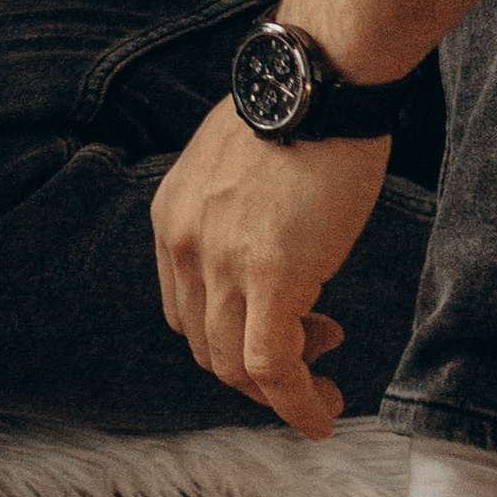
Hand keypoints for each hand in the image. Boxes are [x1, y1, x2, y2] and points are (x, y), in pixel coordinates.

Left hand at [150, 98, 389, 438]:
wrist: (322, 82)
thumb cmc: (298, 116)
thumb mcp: (237, 170)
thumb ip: (234, 220)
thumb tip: (267, 256)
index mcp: (172, 220)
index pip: (186, 311)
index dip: (231, 338)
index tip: (286, 331)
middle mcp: (183, 245)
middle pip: (205, 345)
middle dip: (255, 370)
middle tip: (313, 356)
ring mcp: (222, 263)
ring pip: (235, 366)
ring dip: (279, 394)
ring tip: (324, 388)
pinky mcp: (270, 275)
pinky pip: (272, 366)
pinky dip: (295, 403)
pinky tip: (322, 414)